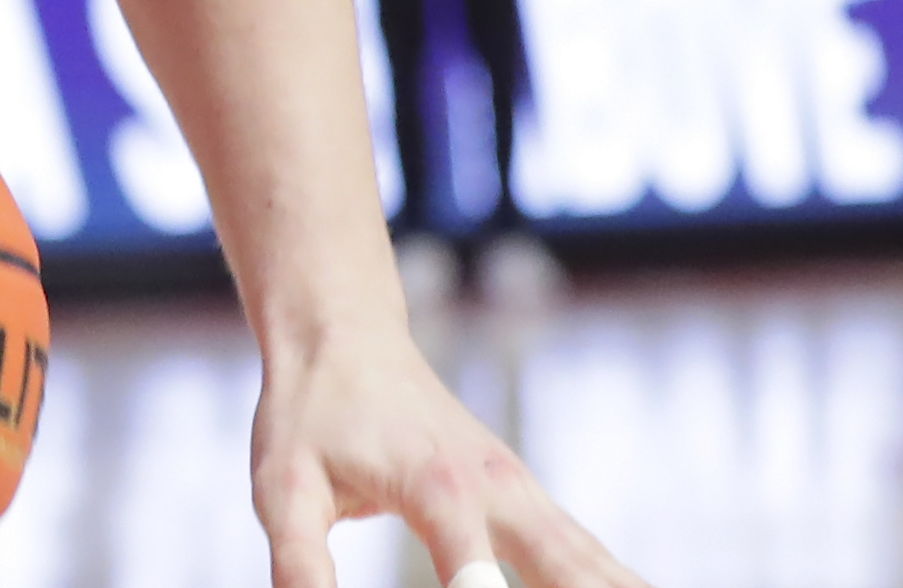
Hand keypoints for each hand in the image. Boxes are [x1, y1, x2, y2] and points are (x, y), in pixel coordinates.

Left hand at [252, 324, 642, 587]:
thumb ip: (299, 561)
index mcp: (437, 487)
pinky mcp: (530, 501)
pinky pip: (589, 556)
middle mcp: (498, 488)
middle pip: (569, 572)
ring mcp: (523, 493)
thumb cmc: (309, 415)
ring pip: (594, 566)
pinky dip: (622, 585)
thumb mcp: (280, 486)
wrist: (345, 339)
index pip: (472, 573)